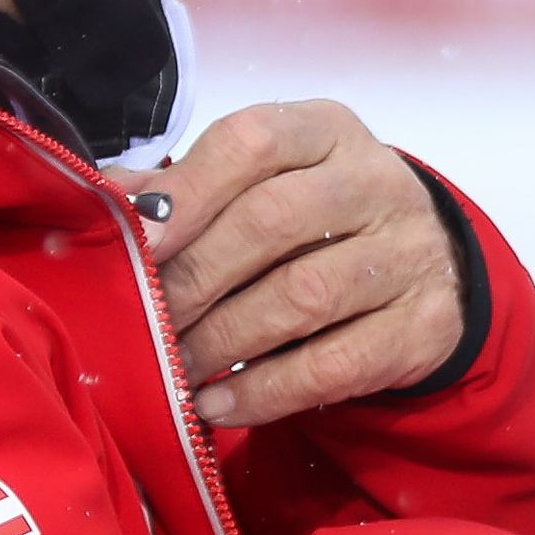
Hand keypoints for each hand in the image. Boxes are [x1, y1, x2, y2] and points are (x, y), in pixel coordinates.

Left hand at [107, 100, 461, 425]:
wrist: (428, 270)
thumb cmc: (317, 223)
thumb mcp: (264, 185)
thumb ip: (189, 190)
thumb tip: (106, 200)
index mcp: (326, 132)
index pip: (254, 141)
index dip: (187, 192)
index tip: (137, 242)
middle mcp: (378, 183)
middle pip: (273, 221)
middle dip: (193, 278)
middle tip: (143, 321)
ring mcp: (409, 255)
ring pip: (303, 296)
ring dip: (222, 340)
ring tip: (175, 367)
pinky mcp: (423, 326)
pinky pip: (333, 366)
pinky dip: (264, 391)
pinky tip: (218, 402)